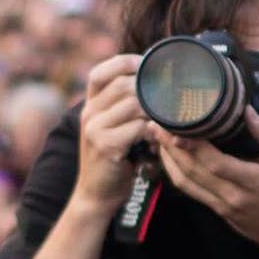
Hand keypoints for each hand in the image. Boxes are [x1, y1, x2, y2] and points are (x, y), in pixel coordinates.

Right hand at [74, 55, 148, 207]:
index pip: (101, 71)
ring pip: (134, 103)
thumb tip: (157, 87)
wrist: (96, 195)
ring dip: (155, 112)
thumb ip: (125, 109)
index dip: (125, 63)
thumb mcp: (113, 129)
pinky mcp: (105, 145)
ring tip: (163, 123)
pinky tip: (157, 140)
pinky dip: (153, 131)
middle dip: (150, 90)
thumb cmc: (114, 160)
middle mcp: (89, 113)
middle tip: (169, 100)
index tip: (148, 67)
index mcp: (90, 105)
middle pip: (124, 84)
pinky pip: (137, 127)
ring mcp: (94, 128)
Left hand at [155, 108, 258, 255]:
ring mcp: (222, 206)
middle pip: (193, 172)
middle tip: (155, 124)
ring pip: (186, 183)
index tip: (177, 126)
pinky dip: (176, 172)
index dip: (193, 147)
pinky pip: (191, 190)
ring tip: (156, 137)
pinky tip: (170, 156)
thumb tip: (248, 111)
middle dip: (170, 148)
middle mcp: (232, 196)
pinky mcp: (217, 210)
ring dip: (168, 160)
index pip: (215, 164)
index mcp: (253, 182)